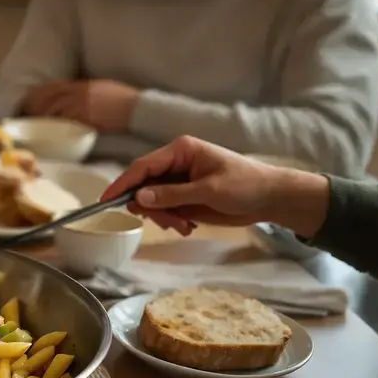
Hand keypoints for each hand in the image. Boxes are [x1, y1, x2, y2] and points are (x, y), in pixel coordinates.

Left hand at [22, 79, 139, 132]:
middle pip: (49, 97)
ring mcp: (81, 104)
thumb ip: (85, 91)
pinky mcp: (85, 117)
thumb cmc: (123, 100)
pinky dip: (56, 126)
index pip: (53, 86)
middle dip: (35, 107)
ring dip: (43, 118)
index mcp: (82, 84)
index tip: (29, 102)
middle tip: (26, 117)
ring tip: (34, 127)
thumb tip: (71, 99)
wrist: (137, 108)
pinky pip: (65, 121)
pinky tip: (50, 132)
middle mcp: (78, 92)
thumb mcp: (102, 88)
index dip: (38, 94)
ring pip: (54, 109)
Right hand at [101, 136, 329, 236]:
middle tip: (169, 223)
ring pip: (152, 201)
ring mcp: (179, 181)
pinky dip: (171, 221)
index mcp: (180, 151)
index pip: (142, 166)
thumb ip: (172, 195)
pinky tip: (188, 226)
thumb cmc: (246, 185)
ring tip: (184, 226)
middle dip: (151, 208)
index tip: (106, 201)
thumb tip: (138, 198)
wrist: (272, 199)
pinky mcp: (184, 197)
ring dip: (163, 217)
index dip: (122, 183)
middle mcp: (175, 164)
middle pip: (143, 186)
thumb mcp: (209, 191)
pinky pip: (164, 209)